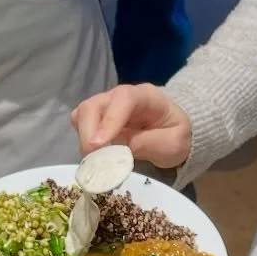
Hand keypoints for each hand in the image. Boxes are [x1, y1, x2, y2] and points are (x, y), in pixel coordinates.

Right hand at [72, 83, 192, 169]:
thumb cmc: (176, 134)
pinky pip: (81, 122)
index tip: (99, 145)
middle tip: (94, 160)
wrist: (173, 130)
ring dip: (84, 137)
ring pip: (83, 113)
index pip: (123, 100)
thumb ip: (149, 143)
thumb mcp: (173, 143)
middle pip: (94, 105)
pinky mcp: (97, 116)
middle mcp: (121, 95)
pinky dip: (82, 138)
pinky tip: (95, 152)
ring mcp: (107, 104)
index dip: (109, 121)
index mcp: (145, 96)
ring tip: (96, 159)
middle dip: (89, 134)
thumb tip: (119, 150)